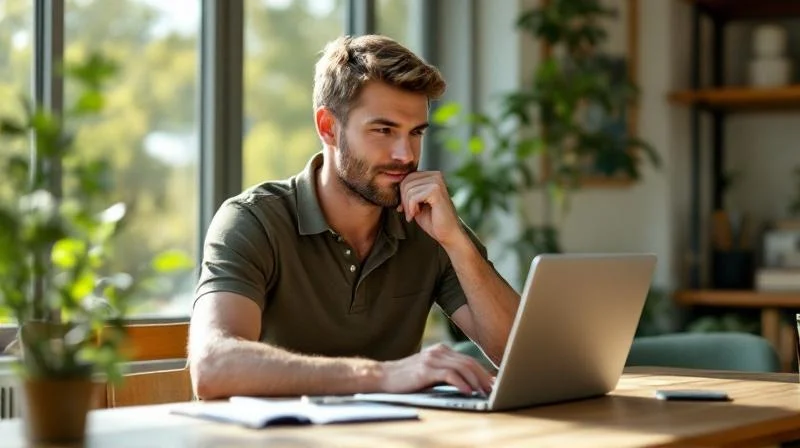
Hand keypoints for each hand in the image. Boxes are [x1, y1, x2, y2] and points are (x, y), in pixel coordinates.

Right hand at [378, 343, 493, 395]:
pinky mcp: (426, 370)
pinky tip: (467, 391)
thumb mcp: (430, 371)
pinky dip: (461, 383)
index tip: (493, 383)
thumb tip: (470, 384)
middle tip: (493, 389)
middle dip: (483, 377)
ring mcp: (432, 359)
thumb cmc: (408, 377)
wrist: (384, 376)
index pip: (468, 359)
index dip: (483, 371)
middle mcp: (439, 351)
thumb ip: (447, 372)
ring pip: (462, 367)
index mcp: (442, 350)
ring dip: (476, 381)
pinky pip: (449, 375)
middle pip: (469, 362)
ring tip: (483, 392)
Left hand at [397, 171, 462, 246]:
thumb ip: (408, 191)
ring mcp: (437, 181)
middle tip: (408, 213)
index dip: (401, 193)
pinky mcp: (436, 191)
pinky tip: (416, 214)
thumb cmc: (432, 220)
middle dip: (403, 199)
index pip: (407, 177)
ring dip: (407, 205)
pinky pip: (413, 196)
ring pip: (408, 189)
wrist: (448, 234)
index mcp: (432, 175)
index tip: (404, 208)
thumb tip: (392, 184)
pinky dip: (411, 208)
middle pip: (406, 182)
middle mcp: (436, 175)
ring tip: (413, 215)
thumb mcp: (416, 202)